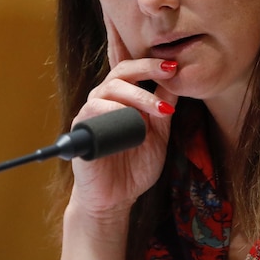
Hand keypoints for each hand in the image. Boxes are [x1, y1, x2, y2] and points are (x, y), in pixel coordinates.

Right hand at [67, 15, 178, 221]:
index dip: (149, 59)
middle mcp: (105, 99)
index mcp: (123, 97)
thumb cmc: (134, 166)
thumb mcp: (159, 135)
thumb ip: (164, 107)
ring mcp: (91, 113)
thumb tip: (178, 78)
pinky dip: (114, 112)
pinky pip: (94, 111)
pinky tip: (131, 122)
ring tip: (162, 112)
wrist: (115, 200)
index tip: (173, 60)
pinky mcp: (81, 129)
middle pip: (123, 71)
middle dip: (148, 69)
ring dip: (139, 96)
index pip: (131, 68)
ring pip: (112, 89)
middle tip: (171, 72)